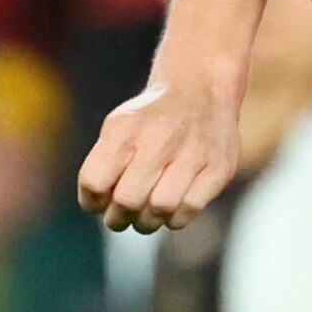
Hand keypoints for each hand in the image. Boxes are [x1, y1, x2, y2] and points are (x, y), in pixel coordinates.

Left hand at [78, 78, 238, 233]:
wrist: (201, 89)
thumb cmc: (150, 120)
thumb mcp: (118, 127)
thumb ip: (102, 164)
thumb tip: (98, 209)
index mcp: (126, 129)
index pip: (95, 182)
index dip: (91, 202)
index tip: (99, 203)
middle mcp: (160, 138)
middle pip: (127, 200)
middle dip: (118, 219)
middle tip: (120, 218)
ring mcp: (193, 153)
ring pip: (160, 209)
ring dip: (146, 223)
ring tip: (144, 217)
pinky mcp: (219, 168)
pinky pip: (189, 210)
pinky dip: (174, 219)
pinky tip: (170, 209)